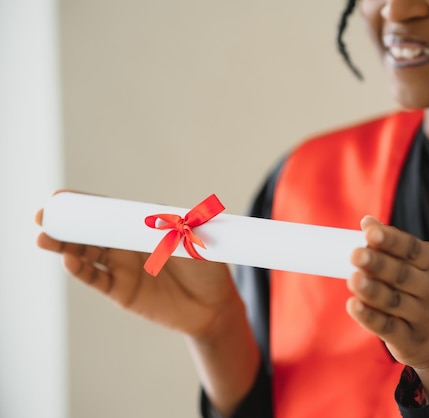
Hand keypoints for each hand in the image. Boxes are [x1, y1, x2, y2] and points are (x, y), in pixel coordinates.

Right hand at [35, 204, 240, 338]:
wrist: (215, 304)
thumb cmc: (208, 267)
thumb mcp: (196, 240)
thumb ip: (180, 227)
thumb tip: (166, 218)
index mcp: (140, 227)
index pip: (108, 212)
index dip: (84, 205)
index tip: (59, 196)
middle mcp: (126, 246)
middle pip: (89, 232)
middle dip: (64, 224)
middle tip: (41, 217)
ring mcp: (122, 268)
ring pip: (87, 254)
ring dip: (65, 246)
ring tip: (44, 239)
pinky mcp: (122, 291)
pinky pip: (98, 280)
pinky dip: (82, 271)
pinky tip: (70, 262)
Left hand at [346, 216, 428, 401]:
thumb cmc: (421, 292)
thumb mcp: (416, 266)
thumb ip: (391, 245)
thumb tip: (367, 221)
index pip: (411, 249)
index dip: (390, 241)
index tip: (369, 233)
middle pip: (402, 275)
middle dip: (378, 264)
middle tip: (355, 255)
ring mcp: (424, 317)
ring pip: (394, 301)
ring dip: (372, 291)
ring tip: (353, 279)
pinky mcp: (410, 341)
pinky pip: (387, 328)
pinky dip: (369, 317)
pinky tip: (353, 305)